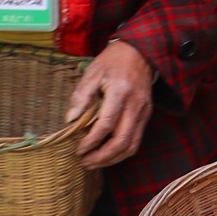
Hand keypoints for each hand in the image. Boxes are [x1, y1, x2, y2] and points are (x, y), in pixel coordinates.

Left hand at [67, 43, 154, 169]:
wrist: (139, 52)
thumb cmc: (112, 61)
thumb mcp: (92, 72)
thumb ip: (81, 96)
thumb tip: (70, 120)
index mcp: (121, 92)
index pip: (106, 124)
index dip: (91, 141)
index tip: (78, 149)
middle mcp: (135, 104)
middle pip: (121, 140)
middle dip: (102, 156)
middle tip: (85, 162)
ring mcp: (143, 111)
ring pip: (131, 145)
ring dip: (112, 159)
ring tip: (94, 163)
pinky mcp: (146, 114)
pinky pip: (136, 139)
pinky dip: (122, 152)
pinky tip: (108, 154)